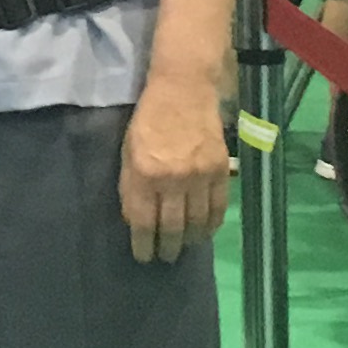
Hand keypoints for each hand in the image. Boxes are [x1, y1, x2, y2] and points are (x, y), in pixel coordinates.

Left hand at [118, 77, 233, 264]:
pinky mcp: (219, 170)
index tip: (143, 257)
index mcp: (143, 174)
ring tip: (185, 247)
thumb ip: (131, 187)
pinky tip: (206, 232)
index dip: (143, 245)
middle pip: (171, 228)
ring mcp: (198, 175)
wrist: (183, 89)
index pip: (143, 223)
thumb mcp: (128, 151)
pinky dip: (212, 225)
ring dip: (190, 241)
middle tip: (165, 257)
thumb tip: (136, 221)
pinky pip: (218, 208)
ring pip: (196, 223)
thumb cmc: (148, 119)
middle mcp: (171, 179)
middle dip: (167, 248)